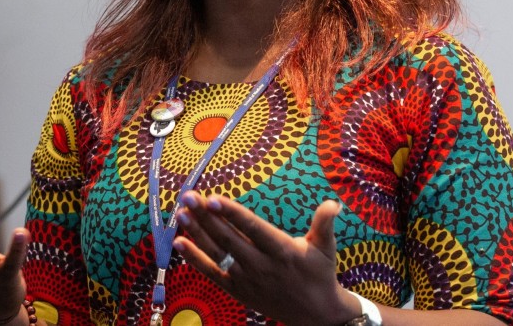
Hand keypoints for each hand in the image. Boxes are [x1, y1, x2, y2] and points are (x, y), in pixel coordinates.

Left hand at [172, 193, 360, 325]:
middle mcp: (261, 265)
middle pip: (228, 238)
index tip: (214, 199)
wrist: (315, 314)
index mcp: (282, 251)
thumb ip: (325, 223)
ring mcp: (247, 278)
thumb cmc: (319, 274)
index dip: (232, 214)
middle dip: (206, 217)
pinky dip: (194, 258)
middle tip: (188, 197)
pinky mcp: (237, 289)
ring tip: (181, 213)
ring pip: (217, 253)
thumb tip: (333, 203)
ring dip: (197, 233)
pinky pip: (211, 272)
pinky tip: (179, 242)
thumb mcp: (326, 248)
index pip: (252, 228)